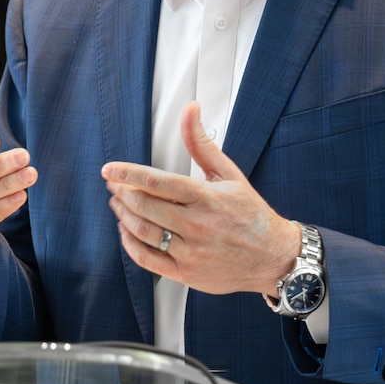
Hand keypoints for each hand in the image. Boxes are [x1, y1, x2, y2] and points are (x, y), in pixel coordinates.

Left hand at [102, 102, 299, 295]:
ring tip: (118, 204)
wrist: (274, 258)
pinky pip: (146, 258)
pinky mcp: (186, 273)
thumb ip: (202, 143)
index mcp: (206, 198)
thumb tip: (190, 110)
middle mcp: (197, 225)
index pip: (157, 182)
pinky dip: (129, 243)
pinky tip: (127, 231)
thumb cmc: (251, 215)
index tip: (109, 170)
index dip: (127, 174)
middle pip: (144, 206)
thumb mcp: (229, 174)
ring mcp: (190, 251)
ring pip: (142, 231)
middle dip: (122, 193)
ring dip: (123, 215)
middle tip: (114, 185)